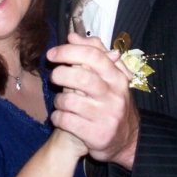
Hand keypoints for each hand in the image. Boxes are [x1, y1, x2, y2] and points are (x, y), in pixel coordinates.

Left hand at [47, 33, 139, 169]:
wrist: (124, 140)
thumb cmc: (109, 101)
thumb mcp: (108, 77)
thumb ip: (92, 53)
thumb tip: (73, 36)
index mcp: (117, 78)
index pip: (94, 56)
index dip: (69, 51)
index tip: (52, 53)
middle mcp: (115, 96)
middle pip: (81, 77)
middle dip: (60, 74)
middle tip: (54, 76)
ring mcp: (107, 117)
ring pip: (69, 100)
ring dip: (58, 100)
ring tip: (62, 102)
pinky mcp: (97, 136)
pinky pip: (65, 120)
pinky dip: (57, 117)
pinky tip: (61, 117)